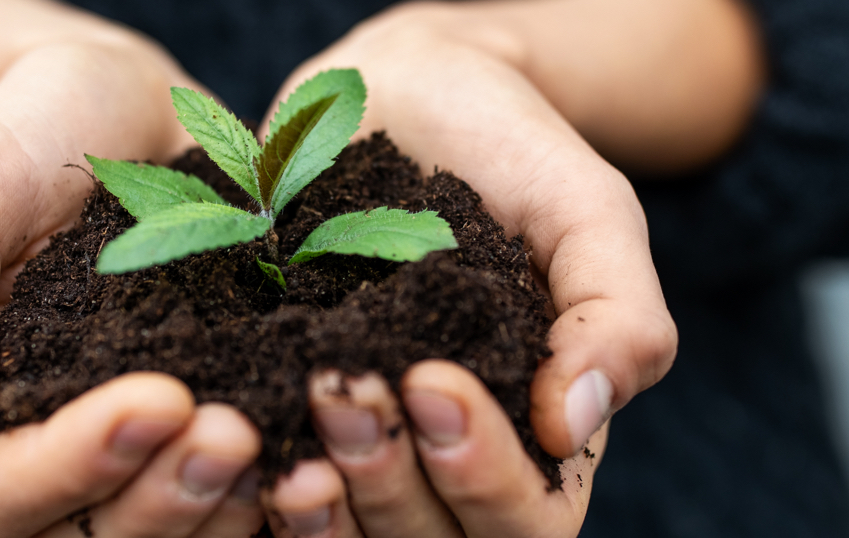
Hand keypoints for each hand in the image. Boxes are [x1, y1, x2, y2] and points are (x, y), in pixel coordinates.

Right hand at [0, 39, 264, 536]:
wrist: (128, 103)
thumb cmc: (32, 137)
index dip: (74, 466)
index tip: (158, 399)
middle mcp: (54, 459)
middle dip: (166, 499)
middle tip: (235, 431)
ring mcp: (140, 458)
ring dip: (225, 510)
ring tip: (283, 440)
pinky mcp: (213, 438)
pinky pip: (242, 504)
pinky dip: (281, 492)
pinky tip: (322, 447)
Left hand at [255, 0, 763, 531]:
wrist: (404, 89)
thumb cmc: (513, 152)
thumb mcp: (588, 212)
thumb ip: (617, 317)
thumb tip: (574, 424)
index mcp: (539, 443)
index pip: (526, 521)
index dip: (482, 477)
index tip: (434, 382)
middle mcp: (447, 469)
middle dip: (388, 479)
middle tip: (343, 385)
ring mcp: (361, 455)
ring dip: (319, 504)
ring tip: (291, 423)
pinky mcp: (281, 424)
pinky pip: (263, 499)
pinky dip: (250, 486)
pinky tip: (231, 432)